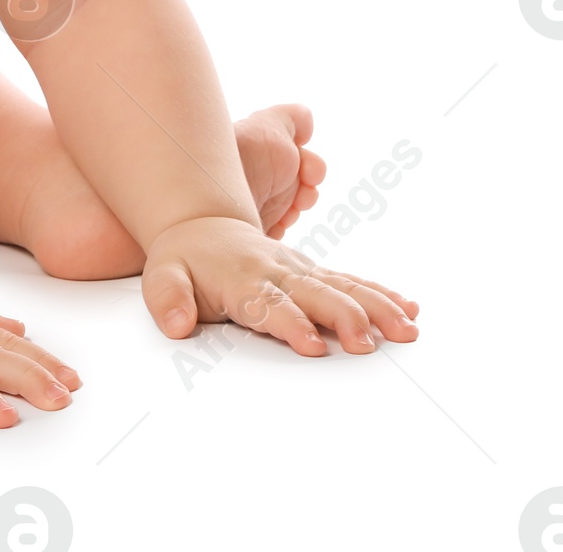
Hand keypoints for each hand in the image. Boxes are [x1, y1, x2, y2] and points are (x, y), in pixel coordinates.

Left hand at [142, 215, 419, 355]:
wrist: (199, 225)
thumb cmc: (183, 259)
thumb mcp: (162, 276)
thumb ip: (168, 299)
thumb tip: (177, 325)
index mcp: (242, 278)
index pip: (269, 305)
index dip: (291, 324)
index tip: (314, 346)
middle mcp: (277, 271)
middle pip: (316, 295)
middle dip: (344, 319)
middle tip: (368, 345)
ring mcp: (299, 270)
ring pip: (343, 287)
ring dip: (376, 307)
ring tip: (407, 329)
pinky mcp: (313, 272)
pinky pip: (351, 281)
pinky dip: (381, 294)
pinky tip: (409, 309)